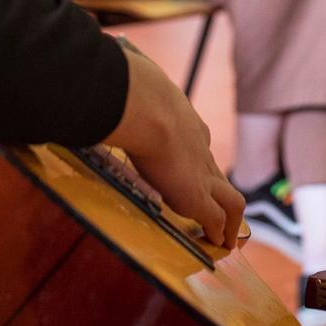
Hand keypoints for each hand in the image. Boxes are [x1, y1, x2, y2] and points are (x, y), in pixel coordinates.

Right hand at [104, 42, 244, 247]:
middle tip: (221, 210)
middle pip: (218, 175)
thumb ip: (117, 90)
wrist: (146, 106)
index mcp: (184, 122)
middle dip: (221, 194)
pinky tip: (217, 246)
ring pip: (232, 200)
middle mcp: (200, 149)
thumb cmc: (131, 93)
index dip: (198, 162)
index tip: (192, 169)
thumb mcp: (129, 88)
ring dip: (231, 221)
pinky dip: (219, 234)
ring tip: (227, 238)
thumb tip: (93, 80)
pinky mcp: (198, 197)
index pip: (197, 145)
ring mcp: (202, 174)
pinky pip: (218, 221)